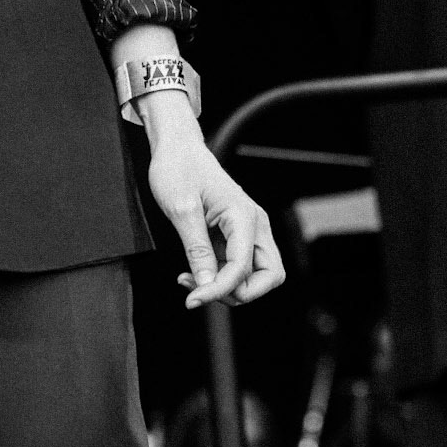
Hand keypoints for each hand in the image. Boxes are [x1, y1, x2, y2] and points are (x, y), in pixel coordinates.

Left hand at [141, 93, 284, 309]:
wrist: (177, 148)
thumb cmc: (178, 168)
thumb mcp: (181, 209)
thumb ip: (196, 249)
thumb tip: (206, 284)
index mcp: (244, 216)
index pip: (243, 268)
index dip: (219, 290)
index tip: (193, 299)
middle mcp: (254, 224)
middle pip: (269, 277)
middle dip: (238, 293)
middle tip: (203, 292)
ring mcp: (248, 230)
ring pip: (257, 275)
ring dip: (228, 287)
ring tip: (192, 282)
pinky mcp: (236, 235)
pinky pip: (238, 266)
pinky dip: (220, 277)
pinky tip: (193, 272)